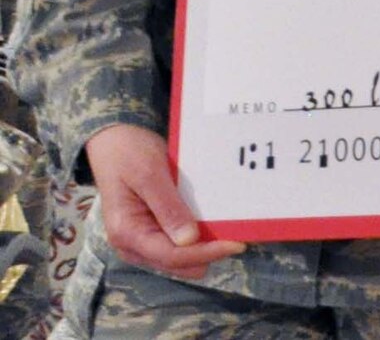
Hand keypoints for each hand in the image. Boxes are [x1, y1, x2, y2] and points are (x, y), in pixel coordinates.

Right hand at [85, 125, 243, 277]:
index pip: (170, 255)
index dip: (203, 254)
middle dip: (204, 255)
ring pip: (176, 259)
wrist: (113, 142)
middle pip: (174, 262)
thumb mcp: (150, 175)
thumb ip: (167, 208)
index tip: (234, 244)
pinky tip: (214, 230)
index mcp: (127, 232)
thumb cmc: (129, 155)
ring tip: (230, 237)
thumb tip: (188, 240)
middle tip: (238, 240)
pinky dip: (194, 241)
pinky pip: (174, 245)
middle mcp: (131, 244)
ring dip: (200, 250)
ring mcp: (140, 240)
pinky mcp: (150, 231)